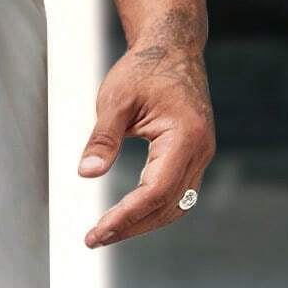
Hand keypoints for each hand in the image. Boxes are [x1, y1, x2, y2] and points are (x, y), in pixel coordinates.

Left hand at [78, 13, 215, 246]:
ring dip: (142, 223)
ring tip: (107, 233)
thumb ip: (103, 138)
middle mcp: (200, 150)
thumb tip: (88, 173)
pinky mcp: (193, 156)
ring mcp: (200, 154)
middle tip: (94, 239)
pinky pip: (176, 193)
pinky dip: (152, 209)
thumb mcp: (115, 100)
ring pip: (175, 205)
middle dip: (130, 227)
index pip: (155, 191)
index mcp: (185, 136)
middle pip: (167, 206)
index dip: (126, 216)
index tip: (98, 231)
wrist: (172, 48)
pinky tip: (127, 215)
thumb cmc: (144, 69)